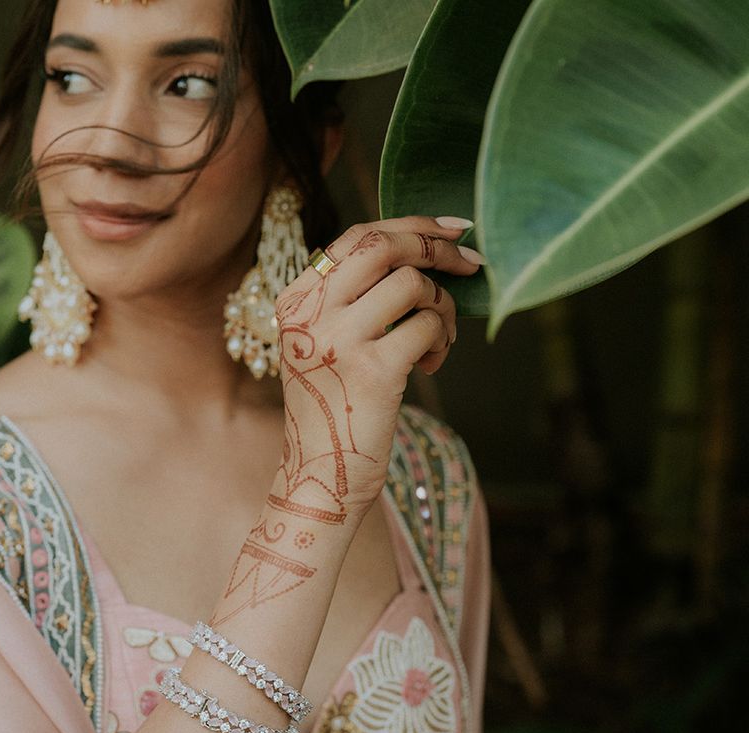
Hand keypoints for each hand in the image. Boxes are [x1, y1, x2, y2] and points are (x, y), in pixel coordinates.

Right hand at [270, 216, 481, 523]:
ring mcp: (339, 342)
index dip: (409, 224)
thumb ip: (347, 301)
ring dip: (442, 306)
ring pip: (412, 285)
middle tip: (470, 262)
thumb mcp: (321, 346)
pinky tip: (432, 363)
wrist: (321, 477)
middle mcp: (310, 315)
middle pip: (383, 247)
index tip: (450, 229)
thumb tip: (418, 251)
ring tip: (438, 338)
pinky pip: (426, 327)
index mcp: (295, 303)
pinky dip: (442, 339)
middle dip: (436, 247)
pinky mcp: (374, 372)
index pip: (355, 238)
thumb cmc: (332, 410)